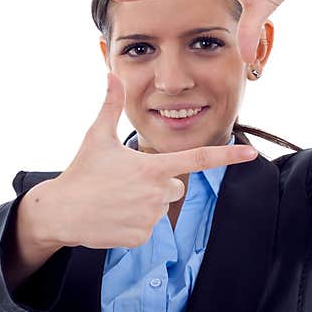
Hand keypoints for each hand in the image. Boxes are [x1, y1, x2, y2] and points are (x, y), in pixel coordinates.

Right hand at [27, 72, 258, 249]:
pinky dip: (134, 223)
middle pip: (174, 185)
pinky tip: (114, 216)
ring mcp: (149, 217)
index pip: (198, 160)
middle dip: (156, 183)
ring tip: (116, 199)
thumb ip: (110, 105)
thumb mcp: (96, 136)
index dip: (228, 156)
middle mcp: (156, 192)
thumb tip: (112, 74)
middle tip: (125, 182)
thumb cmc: (81, 171)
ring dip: (145, 203)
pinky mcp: (141, 237)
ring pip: (161, 206)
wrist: (61, 211)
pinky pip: (148, 227)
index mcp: (152, 166)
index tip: (251, 154)